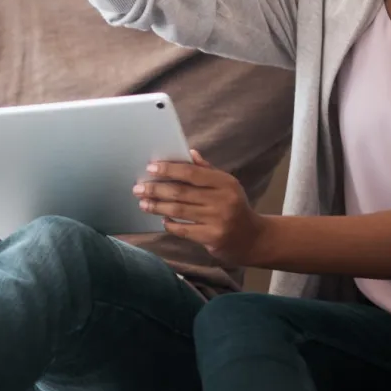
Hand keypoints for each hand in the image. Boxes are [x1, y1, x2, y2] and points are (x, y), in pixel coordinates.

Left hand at [135, 150, 266, 265]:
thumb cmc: (234, 207)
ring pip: (179, 210)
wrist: (253, 238)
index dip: (169, 169)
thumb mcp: (227, 186)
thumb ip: (207, 170)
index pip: (192, 172)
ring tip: (143, 203)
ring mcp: (218, 219)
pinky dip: (170, 224)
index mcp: (225, 182)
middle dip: (156, 189)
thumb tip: (188, 152)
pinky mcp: (213, 237)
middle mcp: (223, 199)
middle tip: (138, 188)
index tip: (150, 168)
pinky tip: (162, 220)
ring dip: (158, 206)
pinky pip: (184, 229)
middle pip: (181, 191)